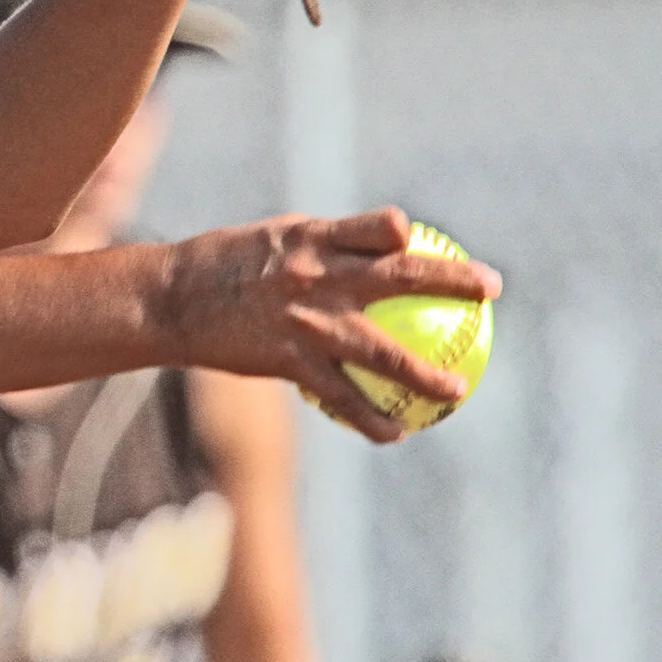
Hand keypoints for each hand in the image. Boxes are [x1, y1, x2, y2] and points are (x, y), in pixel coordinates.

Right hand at [158, 206, 501, 442]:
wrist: (170, 301)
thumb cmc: (220, 265)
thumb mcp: (270, 240)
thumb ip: (320, 246)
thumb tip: (365, 246)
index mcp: (313, 238)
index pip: (379, 228)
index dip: (408, 233)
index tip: (428, 242)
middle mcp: (318, 276)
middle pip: (403, 276)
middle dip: (454, 280)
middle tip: (491, 288)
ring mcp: (307, 322)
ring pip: (383, 353)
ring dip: (429, 376)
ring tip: (457, 391)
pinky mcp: (290, 361)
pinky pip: (343, 397)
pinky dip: (373, 418)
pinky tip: (395, 434)